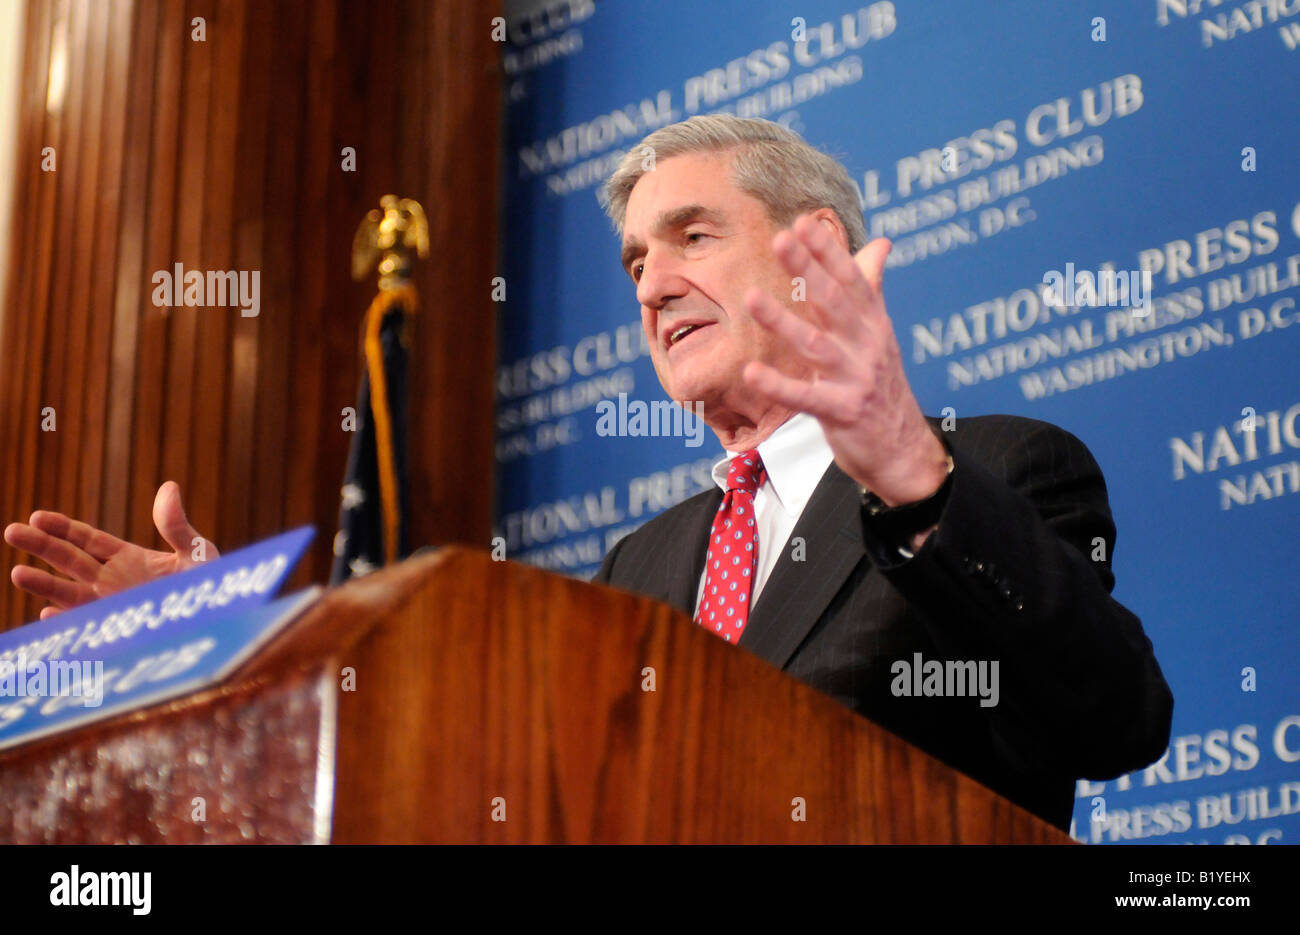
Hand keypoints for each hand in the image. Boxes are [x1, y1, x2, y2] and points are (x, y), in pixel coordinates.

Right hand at [3, 481, 217, 618]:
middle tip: (11, 531)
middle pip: (68, 560)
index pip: (86, 540)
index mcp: (127, 558)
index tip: (37, 516)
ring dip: (44, 584)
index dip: (62, 528)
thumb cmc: (209, 586)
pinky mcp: (116, 631)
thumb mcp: (196, 551)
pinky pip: (85, 628)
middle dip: (40, 546)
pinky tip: (48, 614)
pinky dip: (67, 622)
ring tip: (17, 572)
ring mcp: (110, 607)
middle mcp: (111, 581)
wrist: (220, 620)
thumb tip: (169, 487)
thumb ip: (177, 525)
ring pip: (69, 593)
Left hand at [742, 214, 948, 508]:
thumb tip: (881, 243)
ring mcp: (855, 379)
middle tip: (779, 239)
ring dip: (783, 321)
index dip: (828, 251)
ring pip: (815, 345)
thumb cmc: (881, 386)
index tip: (803, 222)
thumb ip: (872, 287)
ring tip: (751, 298)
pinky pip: (806, 397)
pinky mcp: (842, 412)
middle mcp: (866, 346)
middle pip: (833, 301)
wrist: (903, 448)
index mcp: (872, 324)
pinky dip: (779, 385)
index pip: (851, 279)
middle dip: (806, 269)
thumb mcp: (878, 334)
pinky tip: (752, 372)